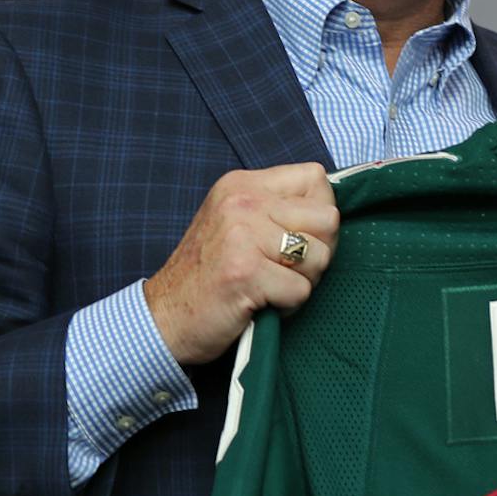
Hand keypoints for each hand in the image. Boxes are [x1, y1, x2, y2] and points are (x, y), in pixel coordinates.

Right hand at [144, 166, 338, 364]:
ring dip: (304, 282)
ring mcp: (242, 236)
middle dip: (319, 252)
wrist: (164, 317)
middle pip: (328, 218)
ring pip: (320, 256)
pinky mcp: (245, 273)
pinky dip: (288, 306)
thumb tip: (332, 214)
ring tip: (271, 286)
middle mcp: (242, 202)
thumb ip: (276, 210)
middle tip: (287, 269)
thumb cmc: (208, 275)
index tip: (299, 237)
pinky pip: (301, 290)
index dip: (320, 213)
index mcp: (242, 185)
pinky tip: (261, 304)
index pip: (315, 178)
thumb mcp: (235, 223)